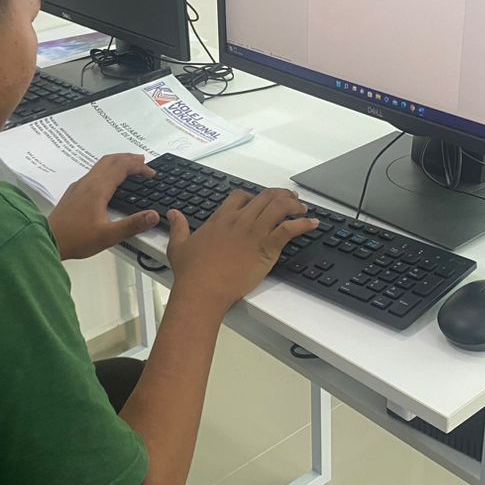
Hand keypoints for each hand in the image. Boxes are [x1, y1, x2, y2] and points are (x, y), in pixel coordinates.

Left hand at [48, 154, 159, 260]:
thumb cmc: (76, 239)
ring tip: (129, 167)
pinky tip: (108, 182)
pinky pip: (93, 173)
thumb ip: (132, 225)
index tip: (151, 173)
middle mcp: (88, 183)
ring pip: (101, 165)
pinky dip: (107, 170)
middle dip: (129, 158)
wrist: (48, 240)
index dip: (139, 167)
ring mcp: (79, 186)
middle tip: (143, 161)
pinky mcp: (74, 192)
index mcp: (98, 189)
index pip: (122, 167)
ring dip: (117, 162)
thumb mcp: (108, 236)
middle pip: (111, 160)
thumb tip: (153, 215)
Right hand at [165, 188, 319, 316]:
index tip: (259, 200)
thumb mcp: (178, 245)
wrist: (203, 289)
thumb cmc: (191, 272)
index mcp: (221, 219)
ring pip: (279, 207)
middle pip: (264, 197)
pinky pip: (289, 229)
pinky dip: (303, 223)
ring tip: (302, 208)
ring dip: (294, 205)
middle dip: (280, 195)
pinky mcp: (266, 247)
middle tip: (290, 199)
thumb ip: (178, 226)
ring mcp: (254, 233)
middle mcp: (240, 221)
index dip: (252, 195)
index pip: (240, 196)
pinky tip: (312, 223)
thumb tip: (172, 213)